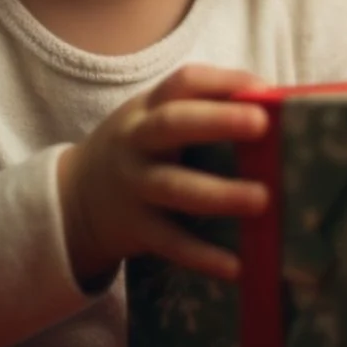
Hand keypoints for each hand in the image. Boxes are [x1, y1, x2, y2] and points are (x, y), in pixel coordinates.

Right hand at [57, 64, 269, 285]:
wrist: (74, 198)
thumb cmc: (139, 148)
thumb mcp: (154, 117)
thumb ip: (202, 108)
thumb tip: (272, 103)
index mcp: (149, 107)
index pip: (184, 82)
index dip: (224, 82)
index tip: (264, 89)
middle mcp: (137, 141)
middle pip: (172, 124)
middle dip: (217, 121)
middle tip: (262, 124)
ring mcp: (134, 185)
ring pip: (173, 186)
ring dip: (217, 193)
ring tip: (261, 198)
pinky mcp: (135, 228)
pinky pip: (170, 242)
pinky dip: (201, 255)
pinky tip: (234, 265)